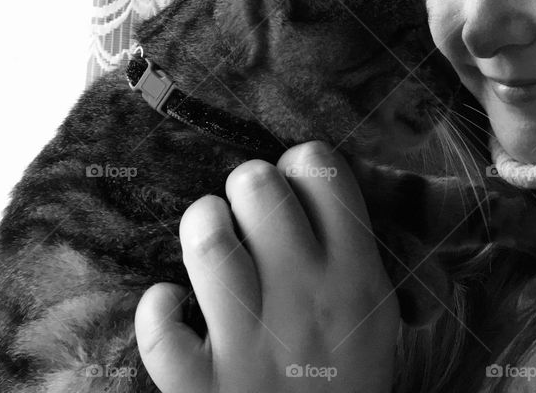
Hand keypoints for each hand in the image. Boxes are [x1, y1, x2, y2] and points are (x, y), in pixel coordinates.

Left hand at [134, 142, 399, 392]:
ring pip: (207, 237)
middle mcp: (305, 298)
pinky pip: (160, 326)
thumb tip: (321, 177)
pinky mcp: (202, 386)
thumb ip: (355, 251)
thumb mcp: (377, 317)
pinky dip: (158, 308)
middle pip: (256, 184)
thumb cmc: (345, 381)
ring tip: (212, 239)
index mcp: (355, 275)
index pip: (321, 167)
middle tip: (250, 217)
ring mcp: (251, 343)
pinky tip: (173, 307)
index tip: (295, 190)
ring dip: (202, 225)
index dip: (301, 165)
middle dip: (245, 188)